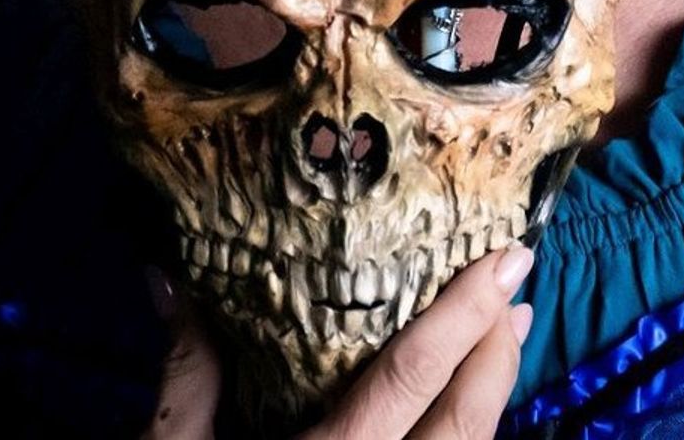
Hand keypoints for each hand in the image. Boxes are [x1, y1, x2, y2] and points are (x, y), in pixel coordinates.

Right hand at [142, 245, 537, 439]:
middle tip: (512, 290)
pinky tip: (459, 413)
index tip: (506, 261)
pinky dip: (465, 438)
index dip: (465, 315)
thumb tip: (171, 280)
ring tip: (501, 336)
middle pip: (467, 423)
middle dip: (499, 353)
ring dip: (491, 396)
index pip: (412, 378)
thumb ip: (190, 374)